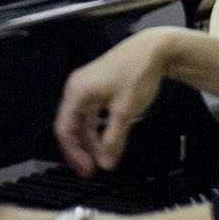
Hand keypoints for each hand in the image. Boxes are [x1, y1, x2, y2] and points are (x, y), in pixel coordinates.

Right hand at [54, 29, 169, 176]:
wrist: (154, 50)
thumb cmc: (136, 73)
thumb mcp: (125, 111)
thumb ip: (114, 139)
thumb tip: (107, 163)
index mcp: (77, 92)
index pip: (64, 128)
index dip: (73, 153)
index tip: (87, 169)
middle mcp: (78, 89)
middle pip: (72, 126)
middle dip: (82, 150)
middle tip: (93, 170)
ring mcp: (89, 89)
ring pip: (84, 122)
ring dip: (93, 142)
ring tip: (105, 159)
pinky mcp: (100, 89)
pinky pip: (94, 115)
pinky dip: (100, 130)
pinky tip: (110, 142)